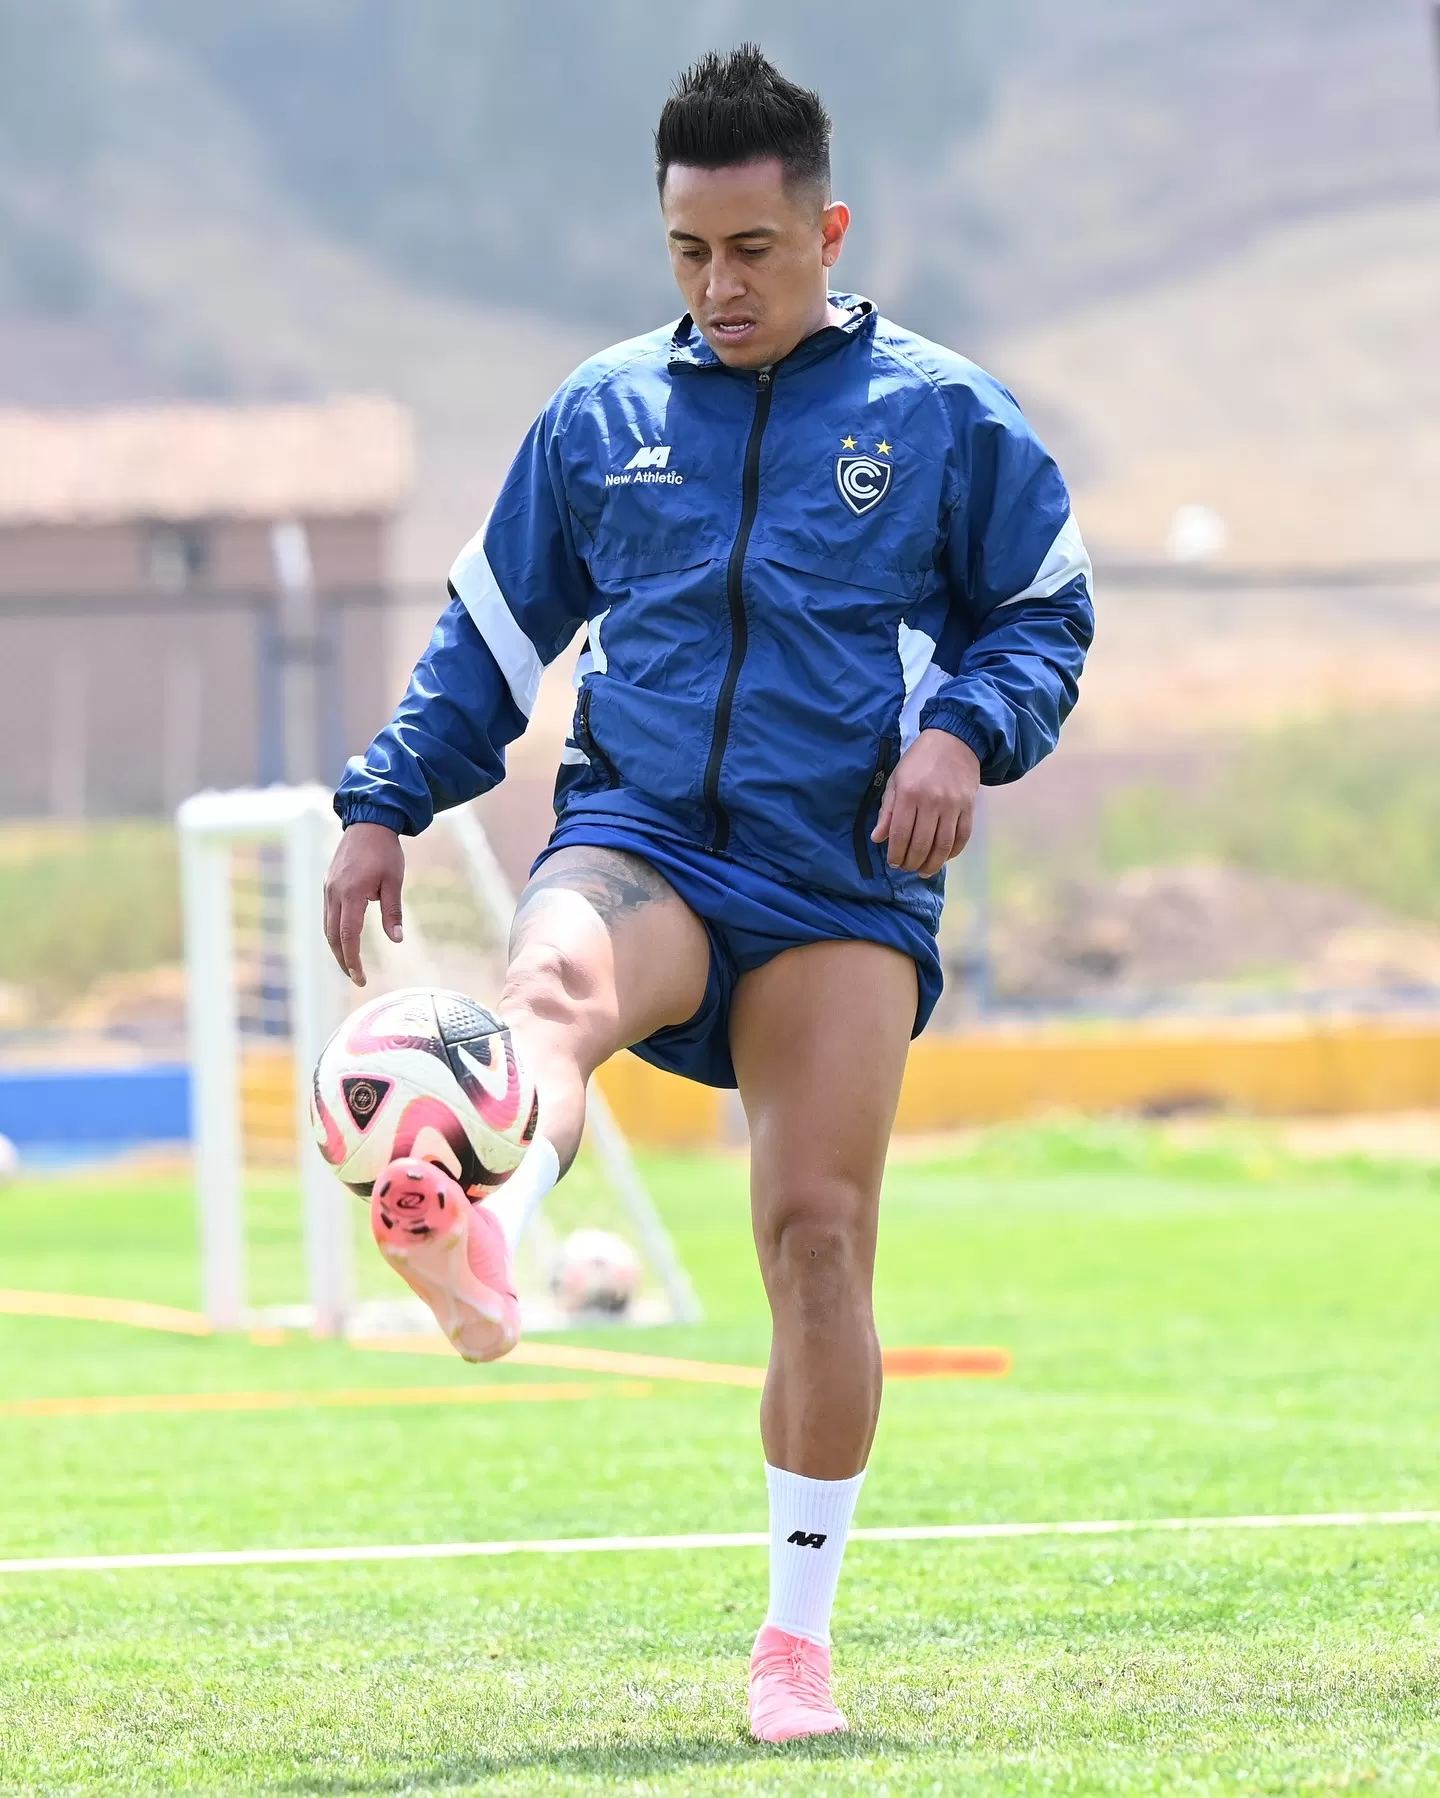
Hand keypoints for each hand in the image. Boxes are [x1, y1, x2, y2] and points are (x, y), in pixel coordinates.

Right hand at [323, 823, 404, 985]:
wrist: (369, 822)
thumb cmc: (385, 851)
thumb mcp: (394, 882)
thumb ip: (393, 912)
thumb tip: (396, 940)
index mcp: (350, 894)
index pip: (348, 937)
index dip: (353, 960)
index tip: (360, 978)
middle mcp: (334, 894)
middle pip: (332, 937)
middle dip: (343, 960)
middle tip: (356, 978)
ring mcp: (328, 888)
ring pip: (327, 927)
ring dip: (337, 948)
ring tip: (350, 964)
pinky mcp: (328, 884)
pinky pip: (328, 914)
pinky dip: (334, 932)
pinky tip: (345, 940)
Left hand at [872, 728, 981, 877]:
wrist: (954, 741)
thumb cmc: (918, 761)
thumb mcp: (896, 780)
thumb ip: (887, 811)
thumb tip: (878, 838)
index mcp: (909, 794)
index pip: (901, 834)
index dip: (896, 854)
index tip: (894, 863)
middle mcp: (932, 801)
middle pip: (922, 844)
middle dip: (912, 862)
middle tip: (907, 868)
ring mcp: (953, 805)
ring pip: (943, 845)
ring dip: (933, 863)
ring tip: (924, 870)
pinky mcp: (969, 807)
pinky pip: (962, 837)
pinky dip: (953, 852)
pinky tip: (943, 857)